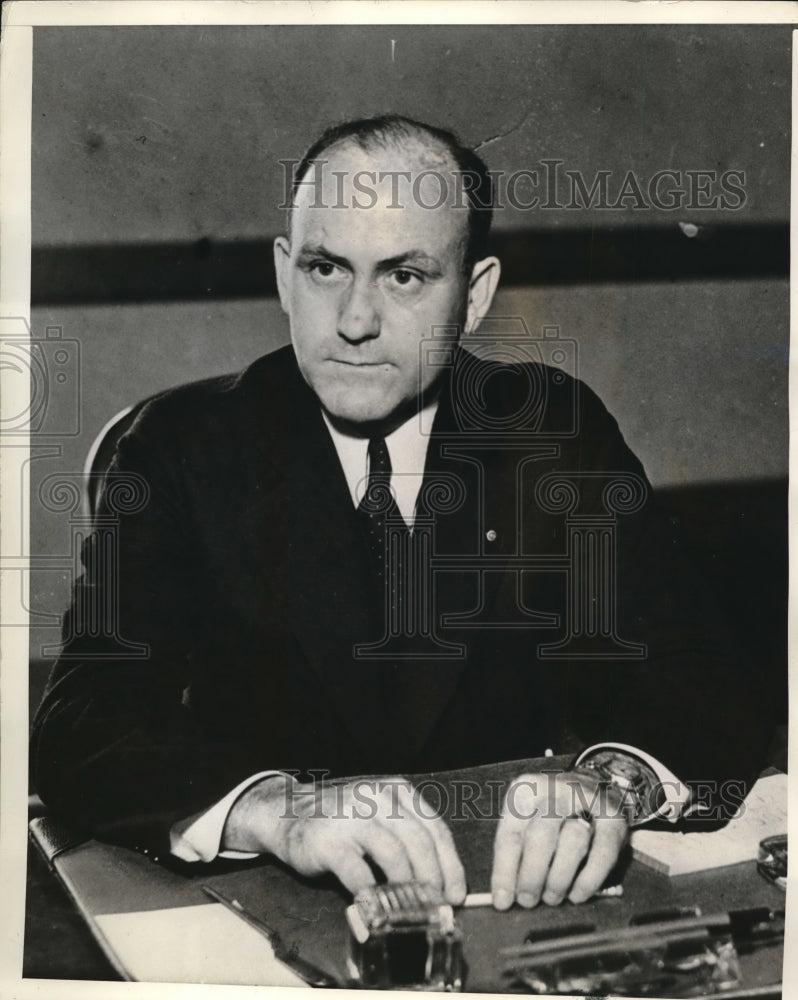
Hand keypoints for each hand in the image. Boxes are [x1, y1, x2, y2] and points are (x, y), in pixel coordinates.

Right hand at [223, 774, 466, 903]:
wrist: (288, 811)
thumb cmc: (343, 819)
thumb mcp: (379, 811)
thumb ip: (406, 835)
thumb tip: (441, 879)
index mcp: (397, 791)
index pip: (435, 828)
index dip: (450, 865)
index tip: (455, 894)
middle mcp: (378, 798)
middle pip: (419, 842)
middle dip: (434, 880)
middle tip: (438, 906)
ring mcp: (353, 817)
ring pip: (394, 854)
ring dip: (409, 888)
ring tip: (415, 910)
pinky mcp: (330, 841)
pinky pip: (359, 873)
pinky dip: (374, 895)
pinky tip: (380, 909)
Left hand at [491, 770, 628, 908]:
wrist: (596, 785)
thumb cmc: (552, 813)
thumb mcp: (528, 818)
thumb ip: (516, 851)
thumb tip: (505, 894)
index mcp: (526, 790)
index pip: (511, 833)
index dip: (505, 870)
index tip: (502, 901)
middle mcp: (557, 791)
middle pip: (541, 836)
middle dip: (532, 875)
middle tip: (528, 902)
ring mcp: (589, 802)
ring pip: (572, 842)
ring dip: (559, 878)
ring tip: (551, 898)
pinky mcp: (614, 819)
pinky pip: (602, 854)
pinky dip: (588, 880)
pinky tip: (577, 895)